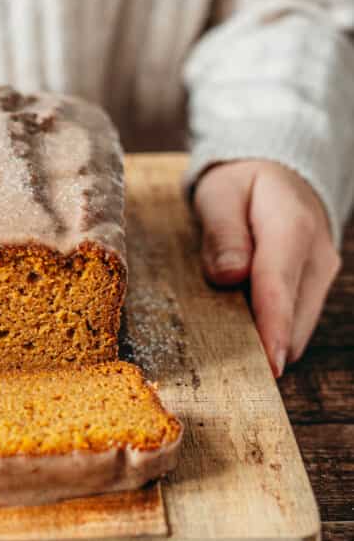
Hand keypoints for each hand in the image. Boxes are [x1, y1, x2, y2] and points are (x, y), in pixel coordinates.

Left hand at [193, 161, 339, 376]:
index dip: (272, 328)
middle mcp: (317, 256)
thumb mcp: (220, 194)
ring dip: (265, 341)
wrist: (281, 176)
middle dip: (262, 346)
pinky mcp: (317, 289)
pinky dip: (271, 333)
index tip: (269, 364)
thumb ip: (222, 233)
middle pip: (293, 318)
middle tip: (221, 359)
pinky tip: (243, 326)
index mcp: (292, 227)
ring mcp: (322, 275)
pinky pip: (295, 323)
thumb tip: (228, 275)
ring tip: (227, 337)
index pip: (279, 286)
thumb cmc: (243, 185)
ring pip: (298, 328)